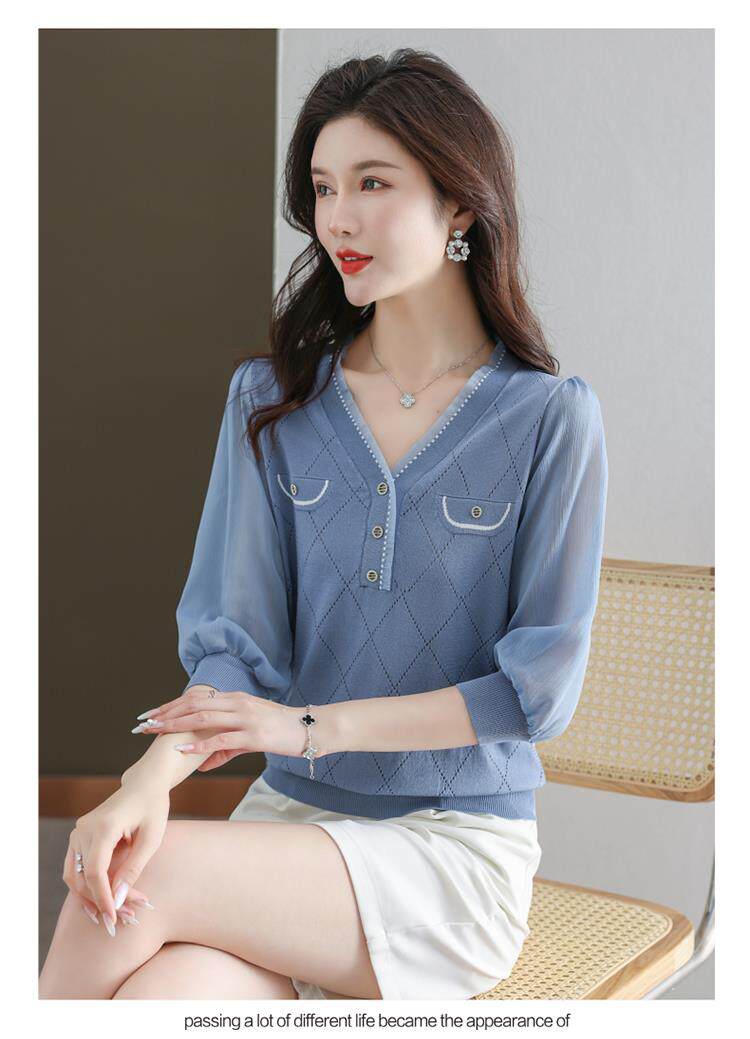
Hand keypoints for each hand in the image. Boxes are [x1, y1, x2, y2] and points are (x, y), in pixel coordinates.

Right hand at [63, 780, 168, 935]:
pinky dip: (86, 886)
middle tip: (125, 916)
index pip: (96, 871)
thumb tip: (118, 900)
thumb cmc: (152, 809)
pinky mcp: (78, 837)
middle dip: (102, 900)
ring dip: (91, 897)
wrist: (143, 786)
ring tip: (113, 913)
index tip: (115, 917)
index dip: (103, 897)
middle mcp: (84, 828)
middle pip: (84, 877)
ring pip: (74, 876)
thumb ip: (133, 869)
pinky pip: (75, 868)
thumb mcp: (151, 839)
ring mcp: (78, 832)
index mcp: (104, 826)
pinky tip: (101, 901)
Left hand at [133, 688, 311, 771]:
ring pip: (203, 718)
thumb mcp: (249, 736)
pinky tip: (183, 748)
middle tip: (143, 724)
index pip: (195, 699)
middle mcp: (236, 703)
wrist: (309, 729)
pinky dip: (200, 743)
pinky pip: (221, 738)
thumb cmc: (280, 730)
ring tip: (155, 732)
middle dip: (166, 714)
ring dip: (176, 725)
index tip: (150, 715)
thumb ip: (224, 748)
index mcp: (234, 699)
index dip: (171, 706)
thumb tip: (200, 763)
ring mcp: (244, 717)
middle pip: (193, 705)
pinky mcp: (253, 734)